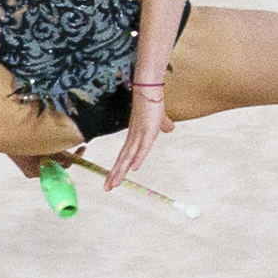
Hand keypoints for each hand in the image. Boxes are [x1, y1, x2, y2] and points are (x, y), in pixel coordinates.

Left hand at [98, 76, 166, 194]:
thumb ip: (163, 124)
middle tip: (107, 188)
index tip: (112, 180)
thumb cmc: (152, 101)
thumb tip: (169, 128)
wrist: (149, 89)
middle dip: (115, 174)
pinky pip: (142, 147)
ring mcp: (139, 134)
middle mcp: (133, 137)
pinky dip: (137, 158)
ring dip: (121, 170)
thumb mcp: (159, 118)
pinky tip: (133, 168)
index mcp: (134, 135)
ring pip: (129, 156)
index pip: (124, 155)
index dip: (118, 168)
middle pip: (122, 158)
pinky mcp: (148, 130)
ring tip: (115, 183)